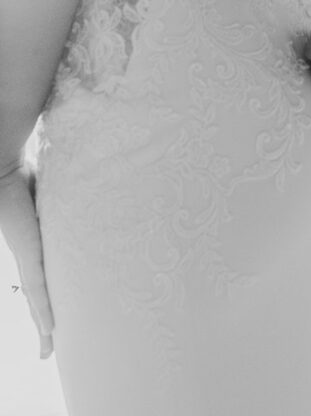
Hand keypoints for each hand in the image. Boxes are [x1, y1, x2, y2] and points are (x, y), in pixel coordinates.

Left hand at [0, 164, 53, 358]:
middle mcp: (30, 255)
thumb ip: (70, 195)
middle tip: (47, 348)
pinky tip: (49, 331)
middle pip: (37, 297)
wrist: (1, 168)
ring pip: (36, 301)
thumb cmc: (26, 172)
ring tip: (47, 351)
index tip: (52, 319)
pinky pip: (38, 290)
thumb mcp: (55, 192)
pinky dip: (43, 312)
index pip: (41, 277)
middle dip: (42, 323)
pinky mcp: (28, 255)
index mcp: (36, 243)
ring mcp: (28, 257)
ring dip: (43, 327)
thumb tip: (93, 181)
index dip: (45, 300)